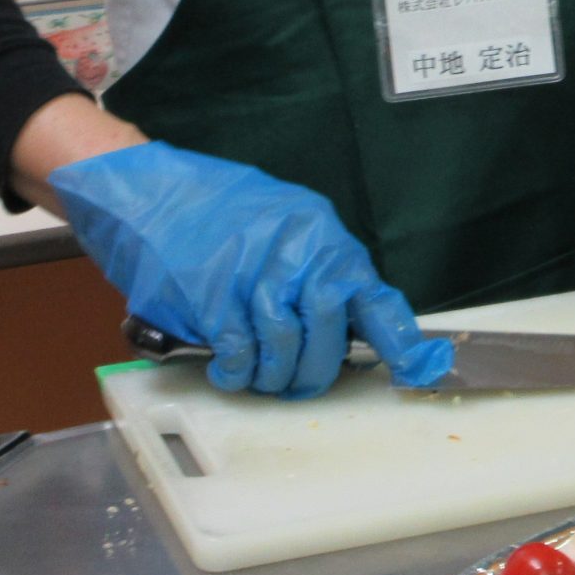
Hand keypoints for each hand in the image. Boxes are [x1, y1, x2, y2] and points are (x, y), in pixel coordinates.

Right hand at [49, 141, 453, 396]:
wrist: (153, 194)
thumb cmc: (220, 211)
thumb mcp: (288, 223)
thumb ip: (319, 270)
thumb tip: (352, 324)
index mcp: (323, 238)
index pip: (373, 298)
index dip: (400, 343)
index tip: (421, 372)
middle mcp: (297, 256)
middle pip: (326, 337)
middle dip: (313, 372)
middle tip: (296, 380)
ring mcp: (254, 277)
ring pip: (283, 352)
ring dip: (271, 377)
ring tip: (257, 372)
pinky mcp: (214, 300)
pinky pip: (240, 356)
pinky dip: (235, 373)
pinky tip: (228, 367)